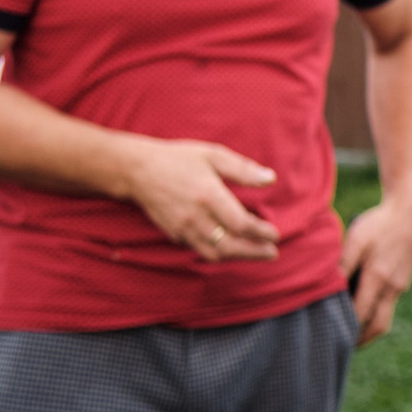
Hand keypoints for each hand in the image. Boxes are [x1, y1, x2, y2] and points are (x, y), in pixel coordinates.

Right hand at [120, 139, 280, 260]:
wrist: (137, 170)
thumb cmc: (178, 159)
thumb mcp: (213, 155)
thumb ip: (243, 170)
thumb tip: (271, 179)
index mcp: (208, 195)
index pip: (240, 223)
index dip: (261, 232)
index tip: (275, 234)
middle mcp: (195, 216)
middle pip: (230, 245)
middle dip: (254, 252)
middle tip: (273, 253)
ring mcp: (182, 227)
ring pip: (214, 253)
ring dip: (238, 256)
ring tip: (257, 254)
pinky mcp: (173, 233)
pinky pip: (199, 249)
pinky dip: (218, 253)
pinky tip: (232, 248)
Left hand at [340, 196, 411, 344]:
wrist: (410, 212)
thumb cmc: (379, 224)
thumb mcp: (356, 239)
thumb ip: (342, 264)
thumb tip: (326, 288)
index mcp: (379, 278)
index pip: (360, 315)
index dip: (344, 329)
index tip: (326, 337)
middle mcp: (392, 287)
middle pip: (377, 327)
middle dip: (359, 340)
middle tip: (338, 347)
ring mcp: (400, 286)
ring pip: (384, 319)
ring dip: (367, 330)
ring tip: (346, 333)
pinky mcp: (402, 282)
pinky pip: (387, 306)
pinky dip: (373, 314)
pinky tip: (357, 309)